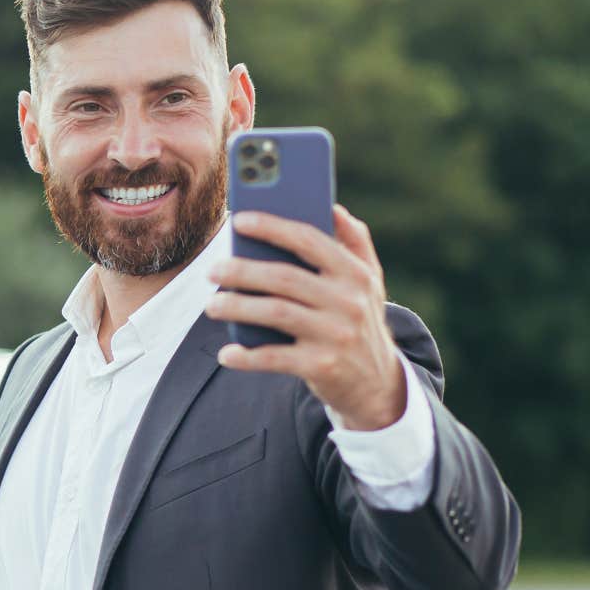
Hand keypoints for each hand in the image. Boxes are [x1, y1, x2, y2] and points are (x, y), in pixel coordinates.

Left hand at [207, 205, 405, 430]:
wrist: (378, 382)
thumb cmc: (359, 320)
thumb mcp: (369, 281)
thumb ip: (355, 242)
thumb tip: (333, 207)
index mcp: (356, 274)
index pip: (310, 240)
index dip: (273, 227)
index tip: (239, 220)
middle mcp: (348, 302)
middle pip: (284, 278)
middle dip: (243, 271)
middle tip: (213, 270)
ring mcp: (336, 335)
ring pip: (275, 313)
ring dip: (237, 307)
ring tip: (211, 305)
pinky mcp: (322, 366)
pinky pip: (274, 358)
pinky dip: (246, 356)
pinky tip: (227, 353)